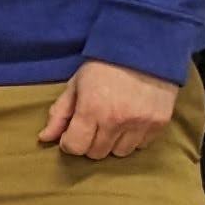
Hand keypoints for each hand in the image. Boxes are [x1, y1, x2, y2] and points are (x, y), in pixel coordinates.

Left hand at [41, 60, 179, 162]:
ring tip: (113, 123)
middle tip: (93, 125)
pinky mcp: (159, 124)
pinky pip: (142, 146)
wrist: (144, 50)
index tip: (73, 133)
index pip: (76, 147)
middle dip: (90, 143)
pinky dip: (133, 139)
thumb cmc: (104, 66)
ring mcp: (141, 123)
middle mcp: (116, 120)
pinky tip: (131, 121)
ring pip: (120, 153)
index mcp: (91, 109)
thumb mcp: (76, 85)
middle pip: (97, 153)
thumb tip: (45, 138)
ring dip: (113, 143)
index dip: (70, 142)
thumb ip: (59, 113)